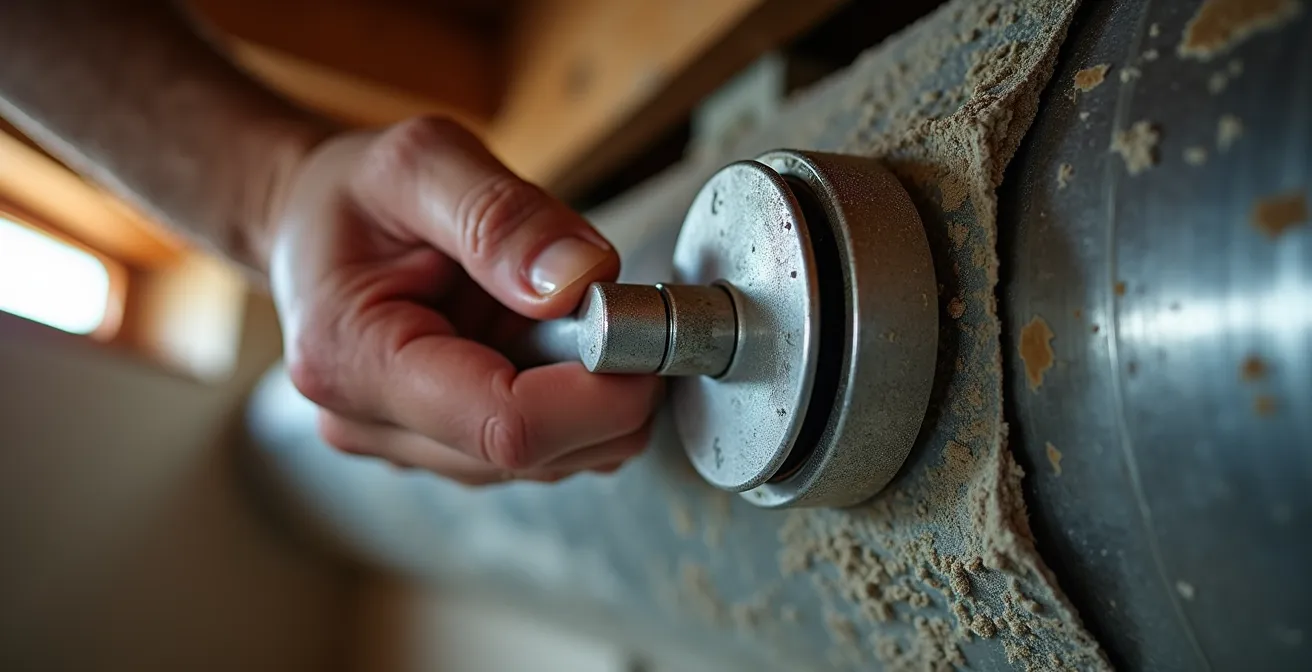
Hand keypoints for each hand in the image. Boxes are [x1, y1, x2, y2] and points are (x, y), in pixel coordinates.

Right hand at [264, 118, 663, 484]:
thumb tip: (580, 279)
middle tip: (620, 310)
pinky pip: (540, 450)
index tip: (646, 337)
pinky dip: (573, 403)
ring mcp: (406, 447)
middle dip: (607, 393)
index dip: (598, 395)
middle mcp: (371, 424)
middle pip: (536, 457)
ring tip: (565, 314)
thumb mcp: (421, 160)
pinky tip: (548, 343)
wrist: (310, 221)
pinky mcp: (442, 448)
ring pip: (549, 462)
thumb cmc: (353, 193)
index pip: (505, 426)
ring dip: (592, 398)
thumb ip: (502, 215)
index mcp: (351, 358)